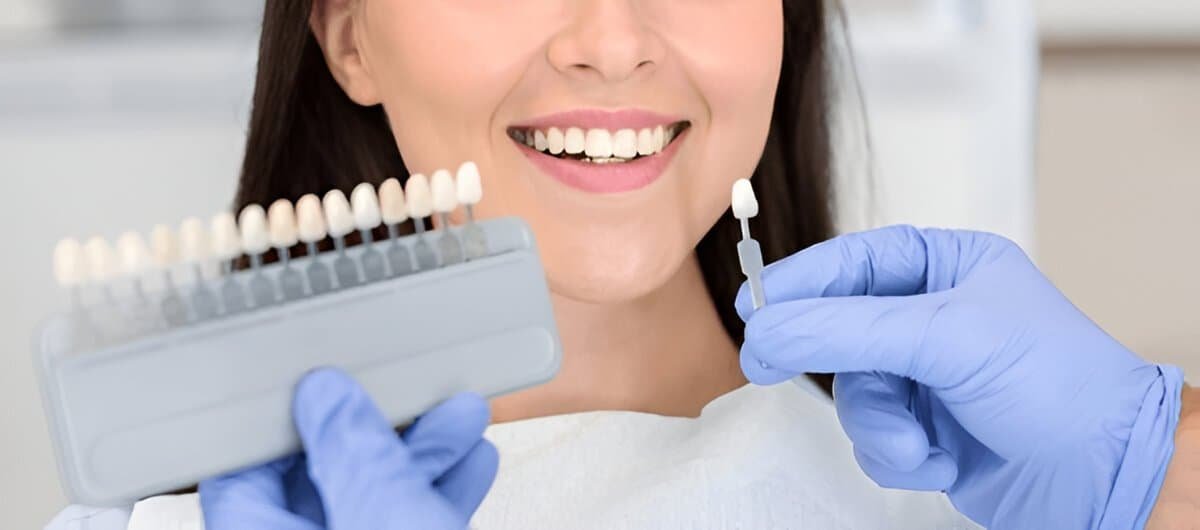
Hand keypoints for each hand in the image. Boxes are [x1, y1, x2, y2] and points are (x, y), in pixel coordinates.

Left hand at [200, 369, 497, 529]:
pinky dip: (441, 492)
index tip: (320, 375)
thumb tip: (327, 395)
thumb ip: (350, 454)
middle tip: (410, 385)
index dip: (282, 414)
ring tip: (464, 415)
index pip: (242, 468)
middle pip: (322, 476)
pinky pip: (410, 522)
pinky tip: (473, 462)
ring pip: (374, 500)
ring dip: (424, 452)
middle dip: (377, 425)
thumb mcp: (381, 517)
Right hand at [737, 226, 1184, 528]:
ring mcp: (928, 375)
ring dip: (879, 425)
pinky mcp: (927, 428)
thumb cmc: (1056, 385)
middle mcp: (934, 317)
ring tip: (917, 441)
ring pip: (855, 392)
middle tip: (767, 365)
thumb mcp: (946, 338)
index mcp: (948, 268)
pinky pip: (873, 437)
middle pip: (841, 330)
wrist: (1104, 473)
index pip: (855, 262)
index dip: (802, 281)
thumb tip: (768, 327)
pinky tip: (938, 461)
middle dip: (834, 363)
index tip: (756, 305)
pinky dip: (897, 455)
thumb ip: (846, 329)